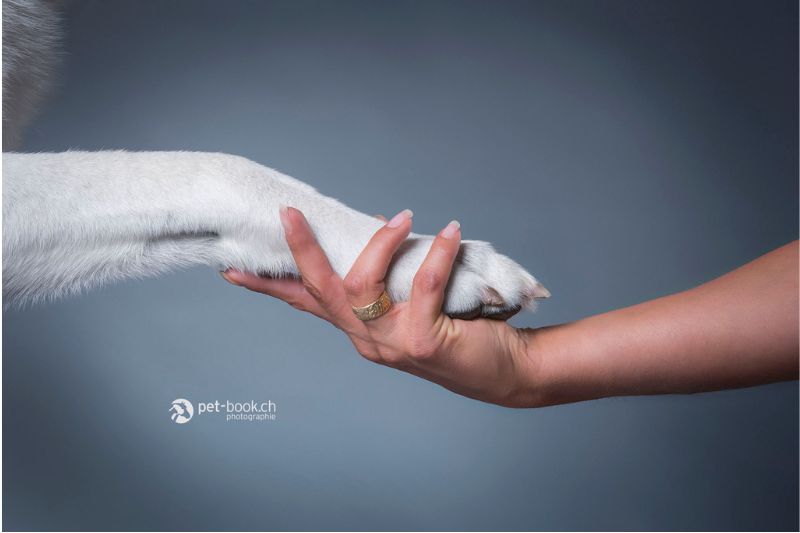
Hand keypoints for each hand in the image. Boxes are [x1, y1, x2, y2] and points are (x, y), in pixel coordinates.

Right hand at [223, 207, 541, 406]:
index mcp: (360, 330)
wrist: (504, 372)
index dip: (269, 286)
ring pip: (362, 285)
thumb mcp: (414, 303)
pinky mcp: (422, 343)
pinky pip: (422, 286)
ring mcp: (391, 344)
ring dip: (381, 243)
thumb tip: (378, 224)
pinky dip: (435, 253)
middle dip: (301, 251)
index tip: (231, 269)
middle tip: (291, 212)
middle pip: (321, 291)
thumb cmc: (460, 331)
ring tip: (405, 217)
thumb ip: (392, 277)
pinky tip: (450, 232)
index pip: (307, 304)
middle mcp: (367, 340)